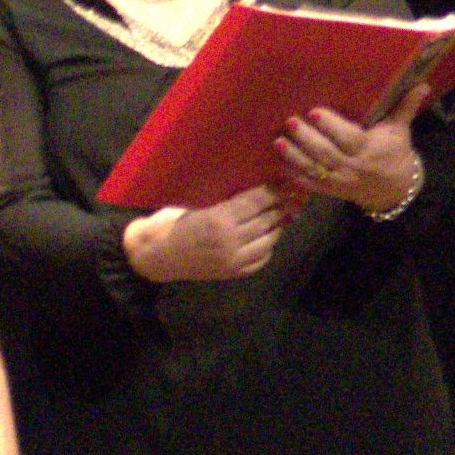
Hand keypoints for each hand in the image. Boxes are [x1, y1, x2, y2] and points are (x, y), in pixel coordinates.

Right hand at [127, 183, 294, 283]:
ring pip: (268, 241)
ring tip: (285, 214)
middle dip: (281, 206)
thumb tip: (262, 189)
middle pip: (265, 220)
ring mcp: (232, 260)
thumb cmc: (178, 222)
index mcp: (217, 218)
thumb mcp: (201, 205)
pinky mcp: (233, 273)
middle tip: (294, 195)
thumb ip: (229, 201)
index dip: (273, 190)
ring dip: (278, 226)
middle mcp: (228, 240)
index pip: (255, 201)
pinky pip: (261, 259)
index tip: (286, 180)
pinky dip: (269, 247)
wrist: (160, 254)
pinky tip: (269, 236)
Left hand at [275, 107, 424, 214]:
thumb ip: (405, 107)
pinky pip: (312, 185)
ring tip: (279, 142)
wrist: (396, 192)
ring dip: (296, 156)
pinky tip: (281, 165)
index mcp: (370, 149)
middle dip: (307, 139)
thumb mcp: (401, 131)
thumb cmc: (395, 154)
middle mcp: (354, 166)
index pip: (349, 138)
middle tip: (290, 122)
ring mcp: (341, 181)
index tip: (314, 112)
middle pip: (327, 153)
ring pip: (316, 169)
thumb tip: (421, 84)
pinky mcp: (332, 191)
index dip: (331, 126)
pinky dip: (296, 177)